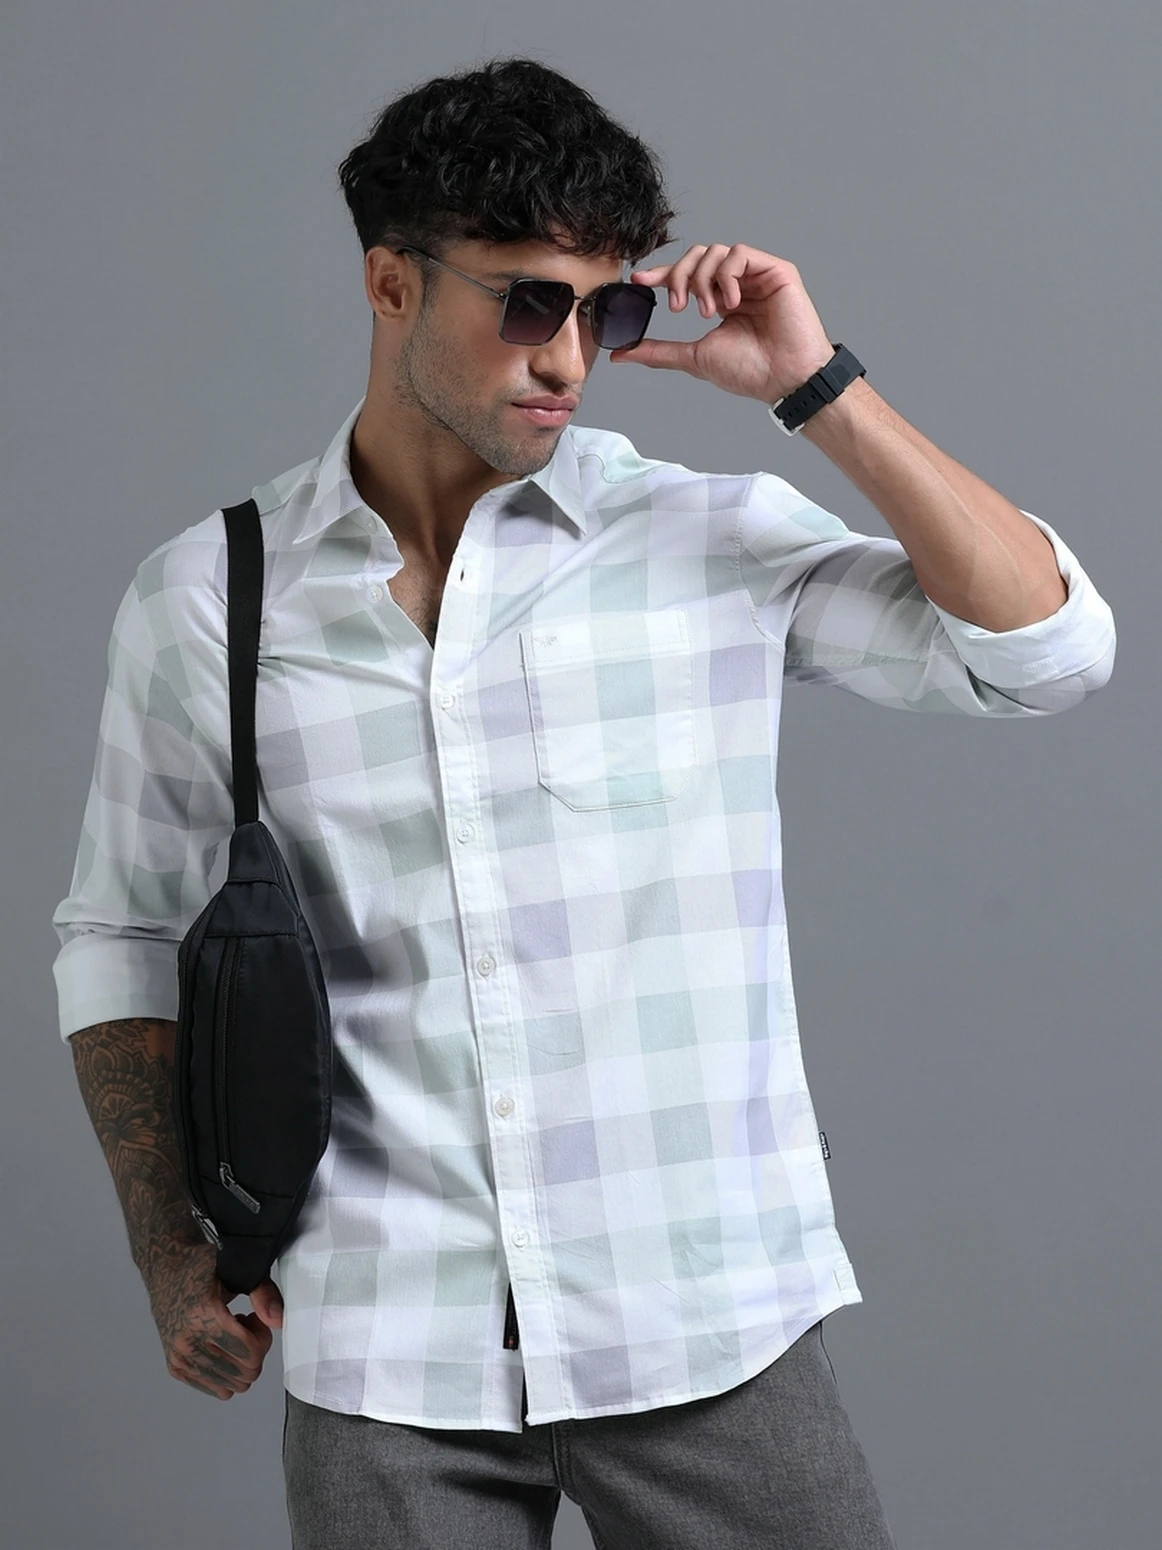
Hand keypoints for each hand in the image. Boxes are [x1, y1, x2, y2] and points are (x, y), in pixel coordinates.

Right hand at [147, 1241, 283, 1400]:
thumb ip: (262, 1293)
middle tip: (248, 1326)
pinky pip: (216, 1389)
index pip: (249, 1353)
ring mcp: (179, 1358)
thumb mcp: (235, 1270)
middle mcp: (186, 1342)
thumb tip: (278, 1319)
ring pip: (232, 1386)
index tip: (257, 1319)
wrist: (165, 1271)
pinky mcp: (175, 1367)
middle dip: (255, 1350)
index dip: (263, 1338)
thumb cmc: (198, 1268)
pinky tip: (221, 1345)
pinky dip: (226, 1372)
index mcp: (201, 1316)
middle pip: (245, 1374)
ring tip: (234, 1335)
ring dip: (240, 1362)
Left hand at [610, 243, 835, 404]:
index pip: (686, 276)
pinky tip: (731, 303)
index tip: (639, 281)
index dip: (662, 274)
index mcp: (720, 301)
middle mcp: (738, 285)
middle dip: (679, 276)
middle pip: (697, 256)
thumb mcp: (694, 357)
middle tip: (677, 307)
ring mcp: (757, 277)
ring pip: (715, 252)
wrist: (783, 379)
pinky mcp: (776, 271)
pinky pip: (740, 253)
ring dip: (703, 280)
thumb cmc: (750, 372)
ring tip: (708, 311)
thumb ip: (658, 351)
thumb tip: (620, 353)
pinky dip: (727, 275)